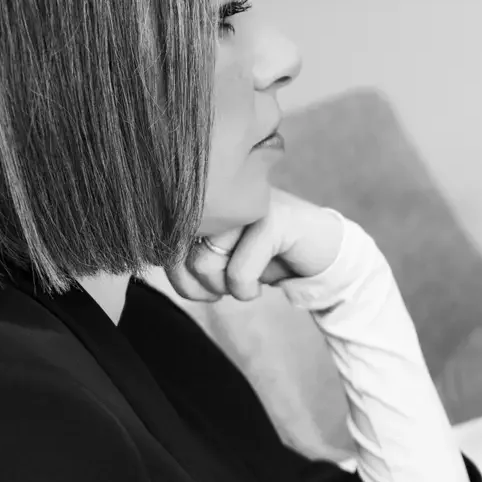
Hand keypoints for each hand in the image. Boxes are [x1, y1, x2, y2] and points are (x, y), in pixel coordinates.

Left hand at [165, 187, 346, 302]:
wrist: (322, 252)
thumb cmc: (266, 254)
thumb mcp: (221, 254)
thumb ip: (188, 251)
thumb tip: (160, 261)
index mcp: (206, 194)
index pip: (165, 237)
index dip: (175, 274)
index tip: (198, 290)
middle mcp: (223, 191)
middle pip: (181, 252)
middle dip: (201, 286)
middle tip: (223, 290)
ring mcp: (248, 202)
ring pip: (206, 261)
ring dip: (225, 289)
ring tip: (243, 286)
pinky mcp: (274, 219)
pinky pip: (240, 271)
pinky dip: (246, 291)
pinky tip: (260, 288)